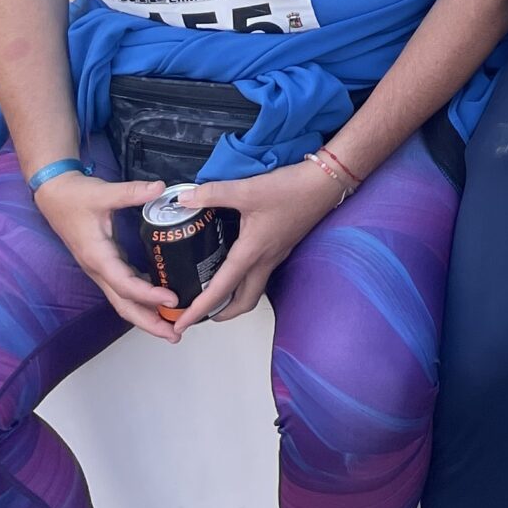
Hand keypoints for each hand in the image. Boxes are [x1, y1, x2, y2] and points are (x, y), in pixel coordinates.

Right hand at [32, 169, 183, 339]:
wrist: (54, 195)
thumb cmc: (75, 196)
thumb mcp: (103, 193)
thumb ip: (132, 192)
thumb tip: (161, 188)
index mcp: (98, 257)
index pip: (125, 284)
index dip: (148, 295)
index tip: (172, 299)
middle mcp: (98, 269)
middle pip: (123, 305)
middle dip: (148, 322)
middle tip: (175, 335)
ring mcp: (101, 269)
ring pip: (123, 300)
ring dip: (146, 315)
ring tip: (172, 325)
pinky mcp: (105, 264)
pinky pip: (124, 288)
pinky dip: (141, 298)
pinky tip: (159, 299)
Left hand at [172, 161, 348, 329]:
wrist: (326, 183)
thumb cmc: (291, 190)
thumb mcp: (248, 190)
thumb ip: (213, 193)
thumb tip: (185, 199)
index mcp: (252, 253)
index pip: (220, 291)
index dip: (198, 310)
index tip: (180, 324)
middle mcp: (265, 260)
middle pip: (244, 302)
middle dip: (221, 312)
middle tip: (199, 312)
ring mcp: (277, 254)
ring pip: (254, 288)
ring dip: (234, 297)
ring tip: (214, 290)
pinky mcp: (283, 245)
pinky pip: (261, 272)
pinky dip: (245, 277)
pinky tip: (236, 260)